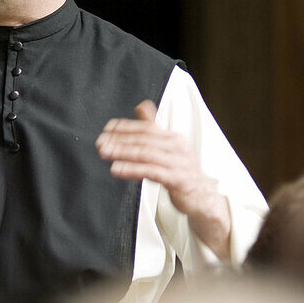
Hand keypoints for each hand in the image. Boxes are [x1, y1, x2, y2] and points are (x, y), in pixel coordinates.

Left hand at [95, 100, 231, 257]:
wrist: (203, 197)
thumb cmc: (181, 171)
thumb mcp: (169, 148)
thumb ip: (153, 128)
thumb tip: (141, 106)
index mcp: (174, 137)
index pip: (147, 127)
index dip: (126, 126)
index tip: (107, 128)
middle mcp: (177, 147)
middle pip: (144, 139)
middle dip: (120, 139)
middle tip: (100, 142)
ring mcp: (179, 163)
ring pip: (146, 154)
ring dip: (123, 152)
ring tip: (105, 153)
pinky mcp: (178, 180)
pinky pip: (151, 172)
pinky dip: (132, 169)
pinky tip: (116, 169)